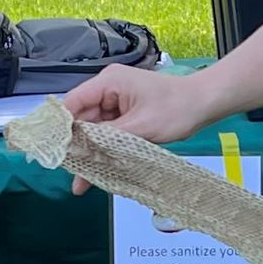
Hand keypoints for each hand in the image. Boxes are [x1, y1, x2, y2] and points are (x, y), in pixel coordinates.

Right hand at [60, 65, 215, 194]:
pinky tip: (101, 169)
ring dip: (92, 152)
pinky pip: (108, 132)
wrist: (204, 103)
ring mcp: (116, 100)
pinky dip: (105, 149)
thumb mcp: (141, 127)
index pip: (73, 104)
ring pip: (94, 129)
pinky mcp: (125, 112)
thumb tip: (81, 156)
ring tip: (84, 181)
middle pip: (81, 119)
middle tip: (75, 177)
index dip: (63, 129)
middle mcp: (108, 88)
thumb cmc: (177, 108)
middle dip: (78, 147)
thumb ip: (108, 140)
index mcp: (108, 82)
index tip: (58, 154)